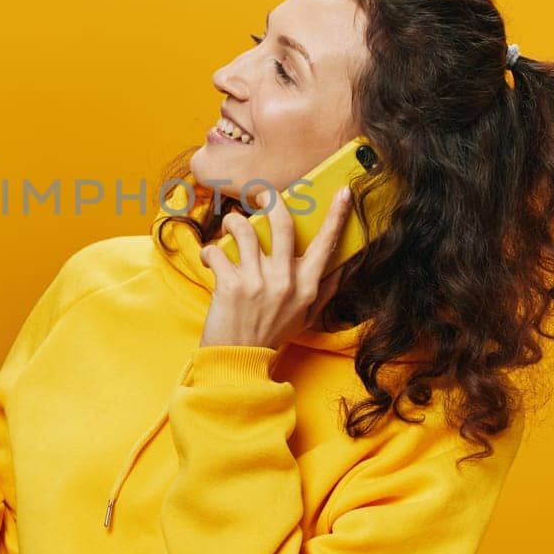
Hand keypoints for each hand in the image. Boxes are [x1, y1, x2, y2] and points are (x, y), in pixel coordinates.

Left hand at [197, 186, 353, 349]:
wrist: (238, 361)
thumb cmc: (270, 335)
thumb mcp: (305, 317)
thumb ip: (323, 291)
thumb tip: (342, 267)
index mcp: (307, 286)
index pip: (326, 244)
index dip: (337, 216)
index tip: (343, 192)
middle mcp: (285, 281)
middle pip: (282, 223)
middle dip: (270, 199)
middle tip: (261, 194)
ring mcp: (258, 282)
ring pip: (244, 229)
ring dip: (233, 222)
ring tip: (230, 227)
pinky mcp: (231, 285)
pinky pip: (217, 250)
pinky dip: (209, 250)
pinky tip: (211, 259)